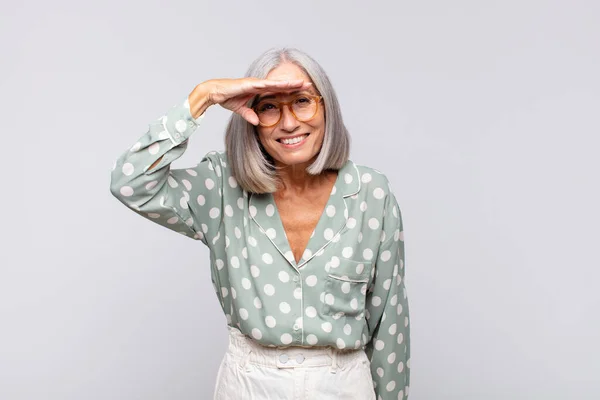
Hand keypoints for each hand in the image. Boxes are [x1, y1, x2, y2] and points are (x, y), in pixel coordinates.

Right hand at [192, 78, 311, 124]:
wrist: (214, 92)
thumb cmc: (226, 97)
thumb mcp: (241, 110)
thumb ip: (250, 115)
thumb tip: (257, 123)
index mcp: (259, 89)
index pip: (278, 89)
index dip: (290, 89)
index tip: (302, 91)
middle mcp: (260, 84)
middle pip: (281, 84)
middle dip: (295, 84)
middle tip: (309, 84)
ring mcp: (256, 83)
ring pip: (276, 83)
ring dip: (289, 83)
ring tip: (302, 83)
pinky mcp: (250, 84)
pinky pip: (265, 85)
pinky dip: (275, 85)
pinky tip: (285, 84)